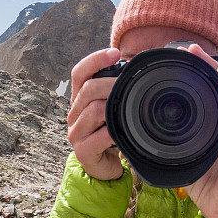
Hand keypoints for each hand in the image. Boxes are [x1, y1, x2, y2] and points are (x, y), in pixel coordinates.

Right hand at [67, 47, 122, 180]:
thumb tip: (142, 63)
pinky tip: (122, 132)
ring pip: (93, 111)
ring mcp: (76, 132)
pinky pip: (99, 137)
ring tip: (128, 110)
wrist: (106, 165)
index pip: (80, 72)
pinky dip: (113, 132)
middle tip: (130, 85)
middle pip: (88, 89)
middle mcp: (74, 113)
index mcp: (81, 98)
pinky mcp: (83, 151)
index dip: (95, 59)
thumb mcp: (115, 107)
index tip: (115, 52)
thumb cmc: (112, 132)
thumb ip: (121, 88)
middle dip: (111, 84)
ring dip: (113, 108)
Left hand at [178, 43, 217, 217]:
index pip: (212, 94)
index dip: (201, 73)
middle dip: (210, 66)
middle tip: (193, 48)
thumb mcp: (181, 158)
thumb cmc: (203, 185)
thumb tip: (140, 132)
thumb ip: (169, 143)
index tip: (186, 55)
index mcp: (217, 128)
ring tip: (210, 59)